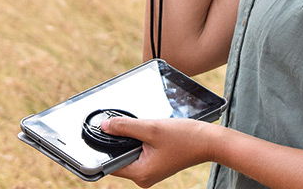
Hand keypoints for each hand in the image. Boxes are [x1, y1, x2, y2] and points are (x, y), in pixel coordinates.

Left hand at [100, 116, 216, 187]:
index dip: (101, 149)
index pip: (109, 164)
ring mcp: (148, 171)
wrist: (208, 141)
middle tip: (116, 125)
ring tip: (138, 128)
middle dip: (116, 141)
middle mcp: (143, 177)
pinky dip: (136, 140)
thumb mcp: (151, 128)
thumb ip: (125, 127)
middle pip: (118, 158)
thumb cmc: (184, 137)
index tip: (94, 136)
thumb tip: (104, 127)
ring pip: (127, 153)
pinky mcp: (154, 164)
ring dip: (128, 139)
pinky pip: (137, 152)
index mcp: (141, 174)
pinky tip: (144, 131)